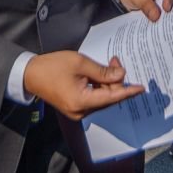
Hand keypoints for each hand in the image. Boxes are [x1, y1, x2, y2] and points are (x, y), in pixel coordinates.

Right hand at [24, 53, 142, 120]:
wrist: (30, 74)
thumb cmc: (53, 66)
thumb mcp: (81, 63)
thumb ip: (103, 71)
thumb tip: (121, 74)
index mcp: (81, 102)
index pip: (111, 98)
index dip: (128, 91)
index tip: (141, 88)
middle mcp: (80, 112)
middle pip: (108, 99)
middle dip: (116, 81)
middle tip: (117, 61)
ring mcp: (77, 111)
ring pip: (102, 99)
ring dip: (108, 83)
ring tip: (110, 63)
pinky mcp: (75, 107)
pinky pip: (94, 99)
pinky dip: (100, 87)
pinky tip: (102, 74)